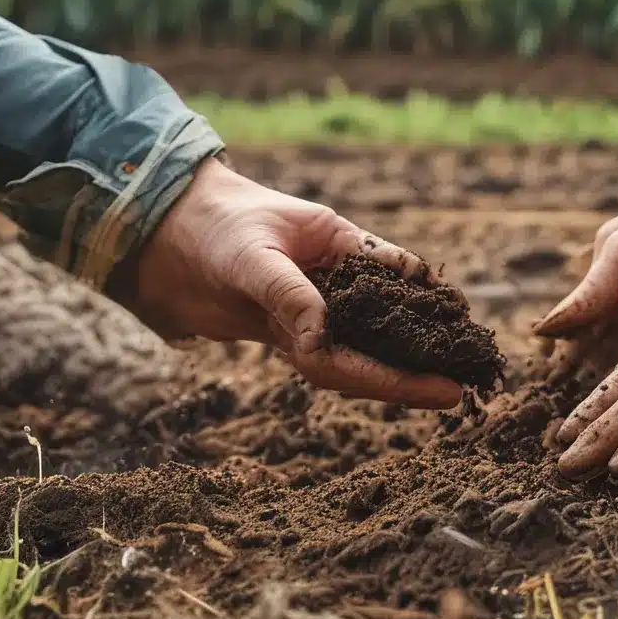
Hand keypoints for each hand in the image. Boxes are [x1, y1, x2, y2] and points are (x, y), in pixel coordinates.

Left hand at [132, 157, 462, 408]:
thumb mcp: (252, 253)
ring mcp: (308, 307)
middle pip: (383, 323)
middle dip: (417, 358)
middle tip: (459, 384)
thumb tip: (321, 338)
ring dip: (395, 375)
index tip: (460, 328)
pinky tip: (390, 389)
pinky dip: (358, 376)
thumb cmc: (210, 224)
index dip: (428, 304)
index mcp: (337, 245)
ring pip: (359, 348)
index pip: (396, 276)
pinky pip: (328, 359)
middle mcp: (330, 280)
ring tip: (441, 393)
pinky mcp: (282, 331)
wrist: (157, 232)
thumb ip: (288, 294)